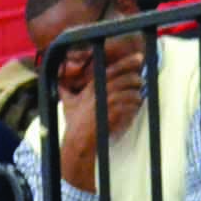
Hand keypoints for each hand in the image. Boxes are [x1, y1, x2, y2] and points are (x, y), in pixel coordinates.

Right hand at [60, 48, 146, 190]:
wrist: (77, 143)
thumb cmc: (74, 125)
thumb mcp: (68, 106)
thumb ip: (66, 93)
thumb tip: (59, 85)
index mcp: (91, 87)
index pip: (111, 69)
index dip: (126, 62)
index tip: (138, 58)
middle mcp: (98, 92)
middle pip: (124, 79)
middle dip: (135, 80)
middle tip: (141, 83)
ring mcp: (105, 102)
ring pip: (129, 92)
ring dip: (136, 95)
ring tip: (138, 98)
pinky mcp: (112, 113)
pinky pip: (129, 105)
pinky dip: (134, 106)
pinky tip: (135, 108)